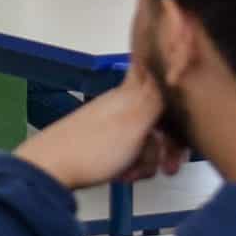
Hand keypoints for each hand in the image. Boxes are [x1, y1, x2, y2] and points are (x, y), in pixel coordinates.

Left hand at [12, 63, 184, 190]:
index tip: (186, 116)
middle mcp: (123, 104)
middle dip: (168, 146)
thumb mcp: (134, 121)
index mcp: (131, 92)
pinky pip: (131, 154)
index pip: (163, 82)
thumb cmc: (90, 148)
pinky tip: (121, 176)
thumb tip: (174, 59)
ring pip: (148, 141)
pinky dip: (131, 167)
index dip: (180, 99)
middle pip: (162, 120)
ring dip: (147, 161)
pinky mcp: (103, 144)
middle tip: (169, 166)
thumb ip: (156, 96)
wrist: (49, 170)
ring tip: (132, 172)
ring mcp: (113, 125)